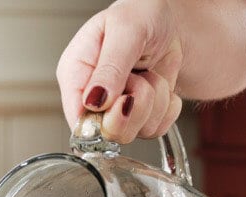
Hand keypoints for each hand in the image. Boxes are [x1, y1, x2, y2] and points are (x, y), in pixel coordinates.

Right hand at [56, 0, 183, 143]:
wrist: (169, 20)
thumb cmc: (142, 14)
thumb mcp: (125, 30)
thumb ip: (110, 67)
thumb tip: (94, 101)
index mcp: (76, 75)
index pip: (77, 119)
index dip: (102, 120)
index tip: (124, 99)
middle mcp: (93, 98)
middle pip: (109, 132)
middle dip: (135, 105)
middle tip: (140, 77)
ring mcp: (116, 110)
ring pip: (136, 131)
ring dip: (154, 101)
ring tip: (148, 73)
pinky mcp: (139, 117)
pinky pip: (155, 131)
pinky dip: (167, 108)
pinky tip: (159, 84)